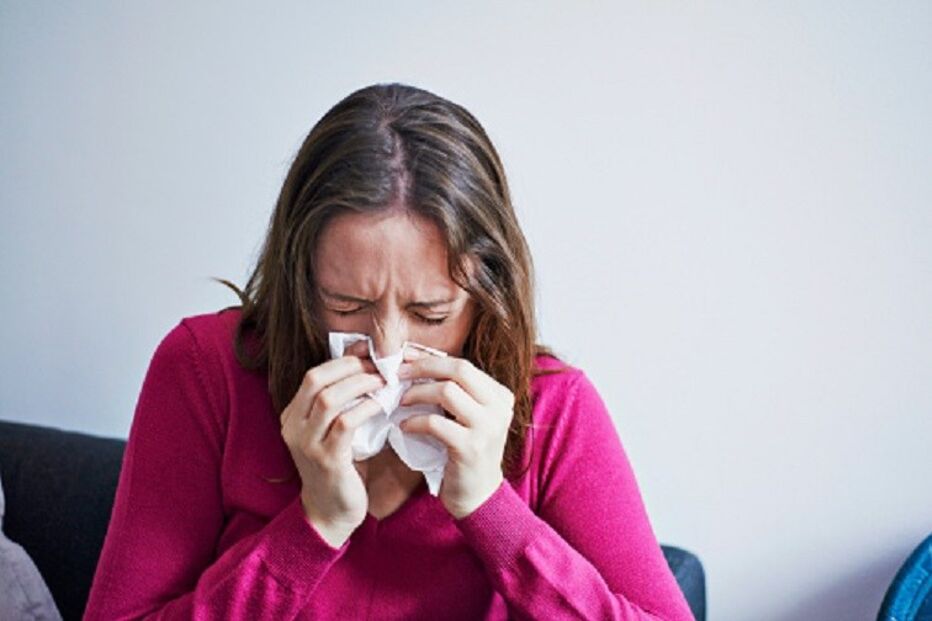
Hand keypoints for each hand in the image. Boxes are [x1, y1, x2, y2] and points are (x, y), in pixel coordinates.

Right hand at [279, 340, 384, 546]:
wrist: (330, 513)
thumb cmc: (340, 466)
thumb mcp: (333, 430)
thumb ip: (343, 401)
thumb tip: (366, 363)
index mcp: (292, 415)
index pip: (314, 374)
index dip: (343, 359)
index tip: (370, 353)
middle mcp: (293, 426)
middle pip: (317, 380)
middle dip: (351, 367)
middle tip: (380, 365)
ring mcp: (306, 443)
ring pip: (329, 399)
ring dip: (361, 384)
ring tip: (384, 381)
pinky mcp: (326, 459)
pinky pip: (345, 424)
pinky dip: (366, 408)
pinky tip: (382, 405)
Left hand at [397, 351, 514, 518]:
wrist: (478, 495)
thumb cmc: (465, 452)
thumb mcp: (467, 417)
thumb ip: (453, 392)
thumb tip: (414, 361)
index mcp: (499, 395)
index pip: (462, 364)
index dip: (430, 358)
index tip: (404, 358)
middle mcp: (499, 407)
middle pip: (458, 369)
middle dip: (423, 367)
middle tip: (396, 374)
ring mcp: (487, 427)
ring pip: (446, 392)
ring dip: (416, 394)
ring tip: (400, 402)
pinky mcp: (470, 447)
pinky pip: (435, 422)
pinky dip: (414, 421)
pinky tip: (404, 427)